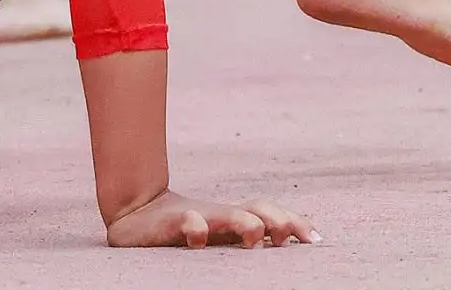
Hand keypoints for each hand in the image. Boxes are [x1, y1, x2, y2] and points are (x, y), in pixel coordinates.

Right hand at [105, 189, 319, 248]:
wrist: (136, 214)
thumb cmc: (186, 228)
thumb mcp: (222, 234)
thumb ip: (253, 234)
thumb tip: (303, 240)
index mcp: (236, 218)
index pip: (272, 214)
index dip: (295, 223)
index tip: (314, 241)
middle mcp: (222, 215)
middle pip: (256, 209)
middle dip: (276, 219)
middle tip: (288, 236)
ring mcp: (198, 217)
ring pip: (226, 214)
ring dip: (243, 221)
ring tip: (253, 233)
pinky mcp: (171, 223)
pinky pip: (186, 223)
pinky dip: (194, 228)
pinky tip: (199, 238)